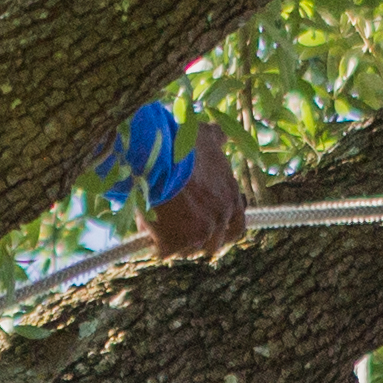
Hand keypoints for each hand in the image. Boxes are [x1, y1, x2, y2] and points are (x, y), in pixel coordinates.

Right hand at [143, 122, 246, 259]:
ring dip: (175, 243)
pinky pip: (163, 251)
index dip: (222, 231)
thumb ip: (217, 138)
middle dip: (197, 241)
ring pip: (188, 250)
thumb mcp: (204, 136)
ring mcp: (200, 232)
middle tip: (179, 232)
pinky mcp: (177, 242)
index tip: (208, 230)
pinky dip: (153, 243)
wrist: (156, 157)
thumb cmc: (179, 144)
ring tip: (159, 227)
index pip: (237, 227)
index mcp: (231, 197)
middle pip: (213, 244)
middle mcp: (221, 217)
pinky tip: (145, 229)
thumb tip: (221, 132)